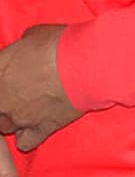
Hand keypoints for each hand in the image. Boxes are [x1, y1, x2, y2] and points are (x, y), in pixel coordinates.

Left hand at [0, 25, 79, 153]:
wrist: (85, 63)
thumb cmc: (59, 44)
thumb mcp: (33, 34)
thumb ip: (20, 48)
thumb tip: (22, 51)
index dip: (4, 75)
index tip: (12, 73)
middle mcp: (3, 98)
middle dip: (5, 97)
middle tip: (21, 87)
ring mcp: (19, 117)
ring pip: (4, 125)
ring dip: (13, 116)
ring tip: (30, 104)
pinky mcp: (39, 129)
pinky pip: (24, 142)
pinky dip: (27, 135)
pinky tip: (34, 125)